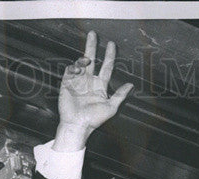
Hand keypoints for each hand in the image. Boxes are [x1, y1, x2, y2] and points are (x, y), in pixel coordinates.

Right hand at [53, 31, 133, 150]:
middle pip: (92, 59)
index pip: (107, 66)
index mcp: (100, 85)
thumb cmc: (94, 119)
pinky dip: (74, 66)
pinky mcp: (67, 83)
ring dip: (84, 58)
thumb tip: (131, 85)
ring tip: (86, 60)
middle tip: (93, 33)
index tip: (111, 44)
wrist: (77, 124)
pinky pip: (70, 69)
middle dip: (92, 46)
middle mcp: (89, 81)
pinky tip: (77, 68)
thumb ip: (120, 95)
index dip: (110, 55)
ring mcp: (78, 81)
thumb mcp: (111, 107)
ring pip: (81, 62)